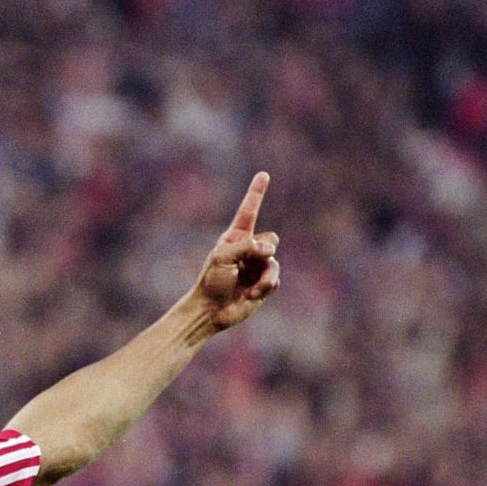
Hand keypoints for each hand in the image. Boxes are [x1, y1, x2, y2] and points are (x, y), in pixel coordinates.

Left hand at [189, 172, 280, 332]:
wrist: (211, 311)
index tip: (263, 174)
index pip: (249, 211)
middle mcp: (248, 249)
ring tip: (252, 288)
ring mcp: (257, 266)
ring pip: (274, 260)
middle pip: (270, 238)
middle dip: (264, 250)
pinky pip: (275, 278)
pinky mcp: (264, 283)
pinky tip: (252, 295)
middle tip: (252, 261)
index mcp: (235, 238)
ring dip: (264, 275)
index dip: (256, 193)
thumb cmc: (211, 282)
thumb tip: (270, 251)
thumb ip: (247, 247)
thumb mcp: (223, 258)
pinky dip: (266, 285)